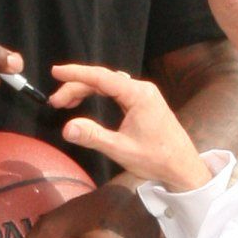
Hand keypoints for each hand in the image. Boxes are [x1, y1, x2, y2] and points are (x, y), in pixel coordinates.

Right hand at [50, 63, 213, 193]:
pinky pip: (116, 91)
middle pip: (103, 80)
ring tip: (65, 102)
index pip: (102, 77)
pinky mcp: (144, 102)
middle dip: (77, 87)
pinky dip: (98, 93)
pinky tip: (87, 99)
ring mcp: (144, 95)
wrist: (182, 166)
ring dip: (86, 90)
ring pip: (109, 85)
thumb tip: (67, 128)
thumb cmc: (156, 159)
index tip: (56, 71)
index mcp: (138, 95)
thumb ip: (93, 137)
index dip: (77, 73)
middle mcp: (142, 89)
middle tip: (55, 103)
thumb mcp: (121, 149)